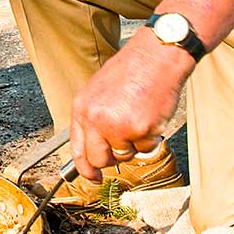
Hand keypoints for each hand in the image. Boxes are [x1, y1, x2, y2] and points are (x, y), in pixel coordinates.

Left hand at [69, 29, 191, 180]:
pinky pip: (146, 147)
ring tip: (140, 115)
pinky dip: (152, 136)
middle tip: (126, 144)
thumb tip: (94, 148)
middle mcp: (96, 119)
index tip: (92, 177)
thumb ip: (94, 118)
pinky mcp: (140, 129)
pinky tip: (151, 113)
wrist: (156, 56)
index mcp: (83, 108)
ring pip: (126, 154)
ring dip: (135, 142)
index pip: (77, 148)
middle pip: (100, 159)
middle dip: (113, 158)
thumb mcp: (99, 91)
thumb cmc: (131, 70)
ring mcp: (118, 126)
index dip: (84, 168)